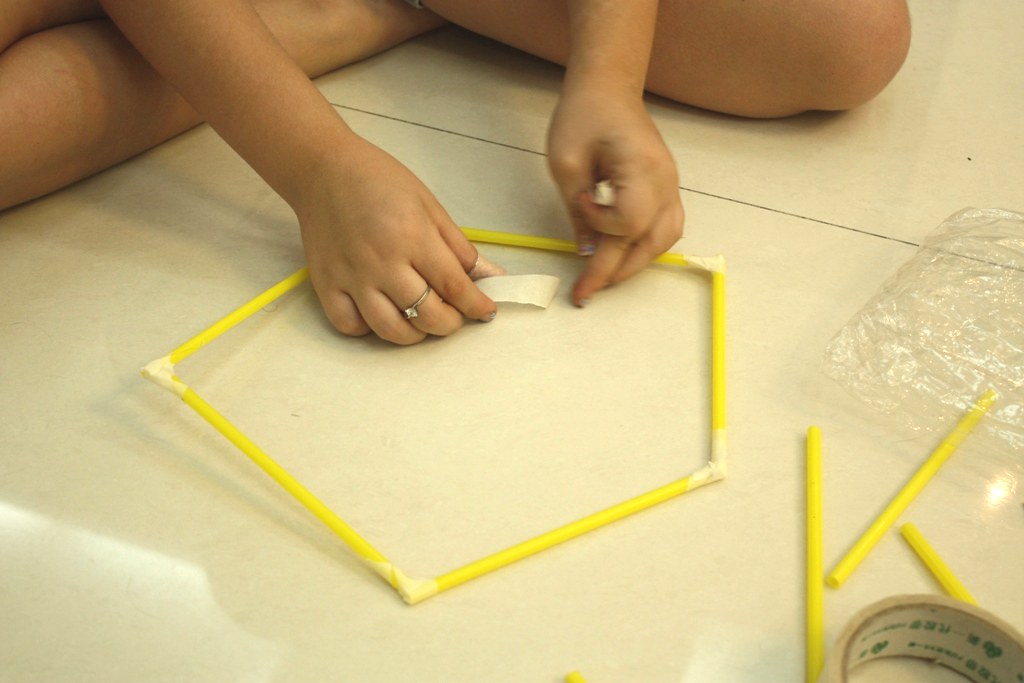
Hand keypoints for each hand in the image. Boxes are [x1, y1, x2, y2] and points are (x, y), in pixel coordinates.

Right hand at [296, 135, 496, 344]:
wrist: (324, 170)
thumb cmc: (380, 182)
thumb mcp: (430, 206)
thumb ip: (459, 247)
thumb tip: (489, 277)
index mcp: (414, 237)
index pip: (454, 286)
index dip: (476, 306)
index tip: (486, 312)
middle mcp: (383, 262)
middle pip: (426, 314)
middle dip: (449, 324)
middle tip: (454, 316)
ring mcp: (352, 277)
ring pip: (390, 329)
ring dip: (414, 334)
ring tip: (422, 320)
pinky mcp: (326, 285)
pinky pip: (350, 325)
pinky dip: (369, 329)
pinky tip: (381, 314)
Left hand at [547, 88, 684, 304]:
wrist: (608, 86)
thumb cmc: (583, 115)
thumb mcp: (566, 162)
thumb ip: (578, 211)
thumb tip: (587, 253)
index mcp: (643, 168)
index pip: (630, 222)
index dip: (602, 227)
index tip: (582, 204)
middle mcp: (666, 181)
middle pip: (651, 242)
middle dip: (616, 270)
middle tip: (584, 292)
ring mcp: (672, 185)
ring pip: (664, 241)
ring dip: (634, 264)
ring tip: (604, 278)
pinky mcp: (666, 187)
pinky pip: (666, 228)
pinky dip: (645, 247)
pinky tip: (622, 254)